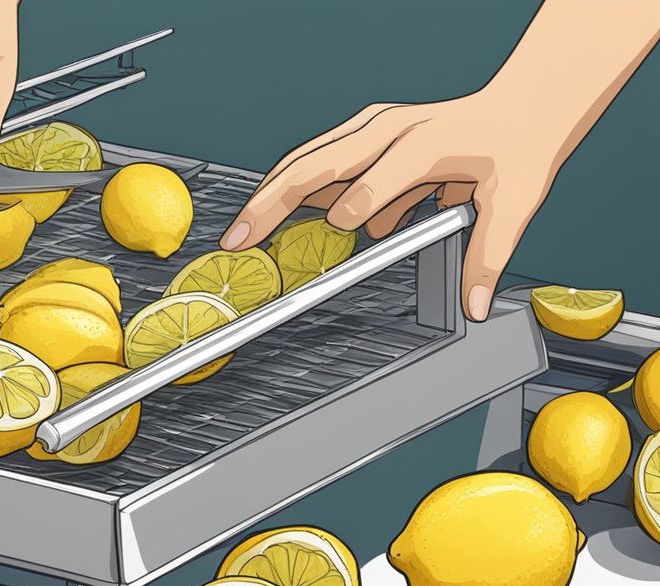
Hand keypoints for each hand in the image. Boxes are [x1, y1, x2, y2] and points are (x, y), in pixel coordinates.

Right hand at [220, 91, 569, 321]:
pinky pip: (316, 161)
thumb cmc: (517, 145)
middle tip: (236, 239)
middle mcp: (388, 129)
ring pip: (303, 160)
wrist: (523, 105)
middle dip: (269, 204)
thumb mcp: (516, 203)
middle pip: (312, 165)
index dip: (351, 213)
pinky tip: (278, 219)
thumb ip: (488, 256)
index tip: (338, 237)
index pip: (371, 183)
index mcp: (423, 144)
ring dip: (270, 195)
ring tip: (241, 232)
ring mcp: (370, 128)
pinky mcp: (363, 133)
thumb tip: (474, 306)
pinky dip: (293, 189)